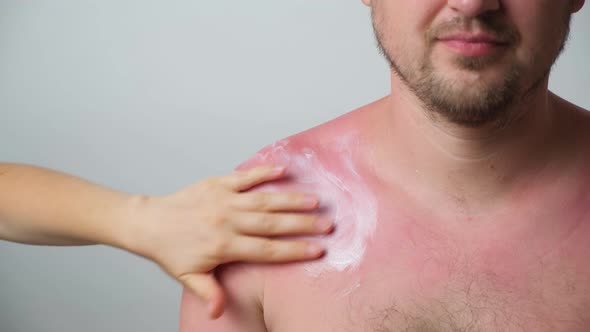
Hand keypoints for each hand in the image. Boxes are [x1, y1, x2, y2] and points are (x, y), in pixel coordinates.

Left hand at [127, 165, 332, 318]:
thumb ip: (208, 292)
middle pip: (272, 224)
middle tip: (328, 223)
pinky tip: (284, 170)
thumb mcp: (188, 277)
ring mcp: (223, 200)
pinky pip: (244, 177)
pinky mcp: (217, 184)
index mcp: (224, 246)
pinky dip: (263, 172)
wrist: (148, 222)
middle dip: (302, 224)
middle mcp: (227, 221)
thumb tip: (218, 312)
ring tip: (315, 199)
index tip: (318, 250)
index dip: (294, 250)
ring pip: (263, 200)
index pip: (266, 250)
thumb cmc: (171, 251)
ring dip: (291, 199)